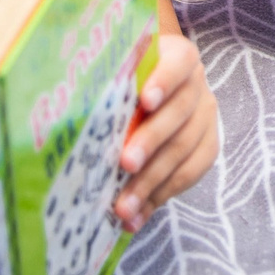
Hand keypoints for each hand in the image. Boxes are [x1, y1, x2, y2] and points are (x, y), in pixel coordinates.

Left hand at [114, 31, 218, 230]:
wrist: (152, 86)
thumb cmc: (124, 79)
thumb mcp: (118, 72)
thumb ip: (108, 82)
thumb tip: (67, 107)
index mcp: (178, 57)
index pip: (179, 63)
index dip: (164, 80)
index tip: (145, 100)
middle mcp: (196, 85)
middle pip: (180, 113)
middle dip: (151, 141)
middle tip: (125, 164)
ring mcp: (205, 117)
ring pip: (185, 150)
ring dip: (152, 182)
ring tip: (123, 207)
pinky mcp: (207, 146)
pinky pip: (190, 175)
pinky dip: (160, 198)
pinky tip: (137, 217)